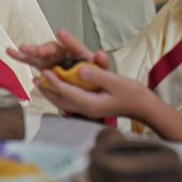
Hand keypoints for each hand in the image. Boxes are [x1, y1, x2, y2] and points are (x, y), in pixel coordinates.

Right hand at [7, 28, 110, 70]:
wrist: (88, 91)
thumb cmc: (95, 79)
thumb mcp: (103, 73)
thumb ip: (102, 64)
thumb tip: (100, 54)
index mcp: (79, 53)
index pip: (74, 45)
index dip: (68, 40)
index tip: (61, 33)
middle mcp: (64, 53)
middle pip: (53, 48)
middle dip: (45, 48)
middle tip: (40, 51)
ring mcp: (53, 59)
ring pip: (40, 53)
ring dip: (31, 51)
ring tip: (21, 49)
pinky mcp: (44, 67)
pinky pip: (32, 61)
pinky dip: (21, 57)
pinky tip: (11, 51)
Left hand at [36, 64, 155, 119]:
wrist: (145, 108)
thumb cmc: (133, 93)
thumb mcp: (116, 82)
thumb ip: (97, 76)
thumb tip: (79, 70)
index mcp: (91, 104)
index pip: (67, 92)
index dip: (54, 81)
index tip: (44, 71)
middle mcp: (87, 109)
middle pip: (61, 101)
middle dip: (47, 90)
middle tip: (35, 79)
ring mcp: (89, 111)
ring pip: (64, 103)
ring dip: (52, 93)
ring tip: (41, 84)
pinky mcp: (92, 108)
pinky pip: (71, 103)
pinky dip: (62, 95)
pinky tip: (59, 89)